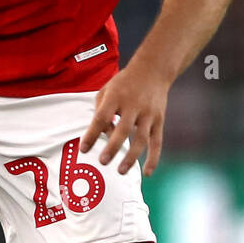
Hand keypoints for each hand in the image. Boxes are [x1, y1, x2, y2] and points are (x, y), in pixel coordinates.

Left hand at [79, 60, 169, 175]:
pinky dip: (154, 158)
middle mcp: (133, 105)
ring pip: (141, 138)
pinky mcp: (159, 120)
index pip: (101, 117)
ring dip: (131, 157)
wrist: (153, 69)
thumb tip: (102, 135)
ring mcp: (148, 113)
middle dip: (113, 147)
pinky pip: (157, 142)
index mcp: (116, 96)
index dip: (92, 134)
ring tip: (120, 171)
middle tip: (103, 162)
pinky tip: (147, 173)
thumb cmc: (124, 83)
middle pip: (122, 129)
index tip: (84, 149)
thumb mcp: (107, 90)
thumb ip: (100, 111)